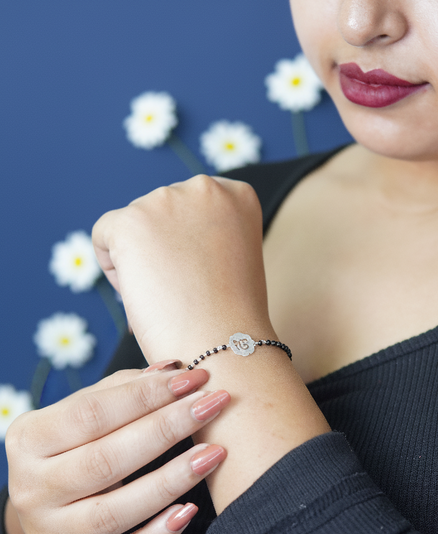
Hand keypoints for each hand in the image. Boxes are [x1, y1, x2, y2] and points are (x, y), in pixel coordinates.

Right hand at [4, 363, 228, 533]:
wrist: (49, 497)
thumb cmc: (77, 439)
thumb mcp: (86, 408)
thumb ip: (127, 387)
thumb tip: (175, 369)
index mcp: (31, 438)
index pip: (92, 413)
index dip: (147, 395)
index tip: (195, 378)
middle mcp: (33, 488)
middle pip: (106, 460)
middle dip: (167, 429)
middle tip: (213, 405)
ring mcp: (50, 531)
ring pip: (114, 512)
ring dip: (170, 481)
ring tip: (214, 454)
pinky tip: (189, 512)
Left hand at [92, 176, 270, 363]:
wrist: (226, 346)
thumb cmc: (232, 315)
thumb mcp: (236, 256)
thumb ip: (210, 232)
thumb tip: (166, 234)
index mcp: (237, 194)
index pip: (193, 207)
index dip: (192, 245)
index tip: (203, 275)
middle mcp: (204, 187)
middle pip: (162, 213)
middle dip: (164, 249)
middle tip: (184, 290)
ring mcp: (166, 200)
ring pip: (134, 226)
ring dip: (143, 259)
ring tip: (169, 295)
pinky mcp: (130, 221)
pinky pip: (104, 237)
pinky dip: (116, 268)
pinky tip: (144, 292)